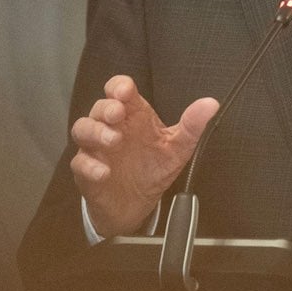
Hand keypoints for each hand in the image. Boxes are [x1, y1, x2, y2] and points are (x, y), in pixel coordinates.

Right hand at [69, 75, 219, 235]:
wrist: (136, 204)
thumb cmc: (152, 168)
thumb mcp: (177, 148)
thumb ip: (192, 126)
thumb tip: (211, 104)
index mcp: (132, 116)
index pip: (119, 90)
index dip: (119, 86)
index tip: (125, 91)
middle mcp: (111, 127)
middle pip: (100, 107)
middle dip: (107, 108)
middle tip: (117, 114)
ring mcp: (96, 148)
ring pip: (83, 129)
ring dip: (96, 132)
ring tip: (113, 141)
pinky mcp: (87, 171)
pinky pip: (80, 163)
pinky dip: (90, 166)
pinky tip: (104, 172)